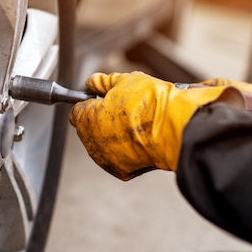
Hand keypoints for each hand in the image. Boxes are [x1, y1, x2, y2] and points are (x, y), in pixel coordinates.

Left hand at [69, 71, 243, 179]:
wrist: (175, 128)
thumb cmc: (151, 104)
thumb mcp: (126, 81)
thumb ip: (103, 82)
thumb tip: (93, 82)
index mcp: (87, 118)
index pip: (77, 111)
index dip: (90, 103)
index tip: (101, 99)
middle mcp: (92, 141)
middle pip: (89, 129)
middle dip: (101, 119)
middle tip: (123, 109)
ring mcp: (105, 158)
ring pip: (102, 144)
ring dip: (112, 135)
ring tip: (134, 124)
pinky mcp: (121, 170)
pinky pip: (118, 157)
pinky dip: (125, 150)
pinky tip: (138, 138)